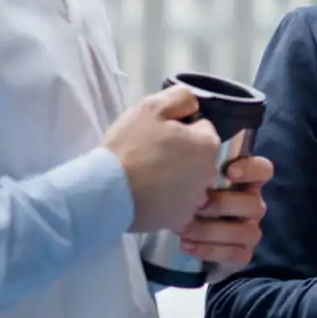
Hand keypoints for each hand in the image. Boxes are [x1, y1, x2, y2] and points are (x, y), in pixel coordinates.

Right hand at [103, 85, 220, 232]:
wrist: (107, 191)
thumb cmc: (130, 146)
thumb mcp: (151, 107)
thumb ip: (180, 98)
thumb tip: (194, 104)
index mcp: (207, 145)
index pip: (203, 129)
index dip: (182, 129)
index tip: (162, 134)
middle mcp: (210, 174)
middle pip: (200, 157)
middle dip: (184, 154)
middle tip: (153, 154)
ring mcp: (196, 199)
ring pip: (191, 182)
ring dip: (178, 178)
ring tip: (150, 177)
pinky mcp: (181, 219)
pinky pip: (179, 204)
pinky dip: (168, 199)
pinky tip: (149, 195)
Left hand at [179, 155, 273, 282]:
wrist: (169, 226)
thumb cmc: (180, 192)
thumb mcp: (185, 170)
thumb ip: (195, 153)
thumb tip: (197, 131)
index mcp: (243, 179)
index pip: (264, 170)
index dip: (252, 170)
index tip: (228, 171)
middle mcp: (251, 203)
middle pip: (255, 205)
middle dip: (222, 206)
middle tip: (193, 205)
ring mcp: (248, 229)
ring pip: (248, 232)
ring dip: (213, 231)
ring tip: (183, 228)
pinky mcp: (241, 253)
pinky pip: (239, 255)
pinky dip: (213, 250)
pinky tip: (187, 245)